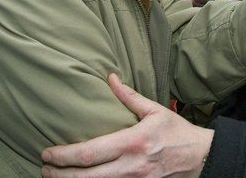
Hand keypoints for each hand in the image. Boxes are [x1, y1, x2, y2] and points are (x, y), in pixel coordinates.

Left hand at [41, 74, 212, 177]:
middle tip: (44, 168)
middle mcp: (131, 165)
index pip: (91, 152)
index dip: (65, 155)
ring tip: (54, 177)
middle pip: (87, 176)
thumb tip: (110, 78)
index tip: (48, 153)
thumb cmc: (177, 132)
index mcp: (133, 142)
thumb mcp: (155, 110)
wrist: (201, 158)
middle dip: (61, 175)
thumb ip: (129, 96)